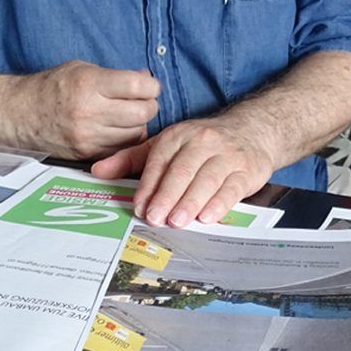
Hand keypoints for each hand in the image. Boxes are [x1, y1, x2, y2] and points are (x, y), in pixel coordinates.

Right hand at [12, 61, 159, 158]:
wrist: (19, 114)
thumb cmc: (52, 87)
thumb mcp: (83, 69)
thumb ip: (116, 75)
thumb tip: (146, 78)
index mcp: (89, 84)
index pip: (138, 86)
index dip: (151, 85)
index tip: (148, 85)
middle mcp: (89, 111)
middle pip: (142, 112)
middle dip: (149, 105)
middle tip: (143, 100)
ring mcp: (88, 136)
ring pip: (136, 133)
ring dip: (138, 124)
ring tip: (127, 114)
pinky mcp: (87, 153)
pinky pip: (121, 148)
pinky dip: (126, 139)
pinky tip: (117, 129)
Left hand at [91, 113, 275, 226]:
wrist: (252, 130)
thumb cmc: (203, 144)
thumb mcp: (167, 144)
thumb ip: (132, 159)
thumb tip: (98, 171)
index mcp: (179, 136)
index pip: (160, 160)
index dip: (149, 185)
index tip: (139, 206)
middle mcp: (203, 141)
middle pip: (183, 170)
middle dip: (168, 195)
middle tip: (155, 217)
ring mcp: (227, 155)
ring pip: (207, 179)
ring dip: (191, 201)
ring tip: (178, 221)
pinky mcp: (246, 170)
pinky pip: (232, 188)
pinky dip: (219, 203)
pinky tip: (207, 216)